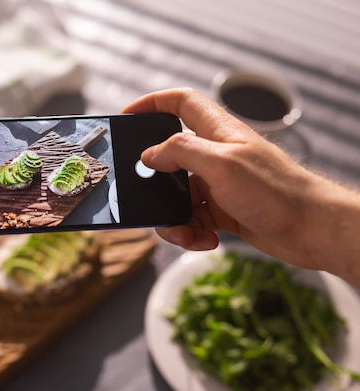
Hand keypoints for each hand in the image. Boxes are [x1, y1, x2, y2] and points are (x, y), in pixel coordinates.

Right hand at [122, 88, 359, 278]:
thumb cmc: (277, 191)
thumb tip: (150, 155)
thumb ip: (182, 151)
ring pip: (178, 195)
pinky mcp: (223, 209)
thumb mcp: (222, 164)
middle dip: (155, 179)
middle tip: (145, 194)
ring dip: (174, 217)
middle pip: (171, 157)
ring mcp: (219, 183)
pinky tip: (204, 239)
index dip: (152, 103)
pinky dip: (192, 232)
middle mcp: (216, 154)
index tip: (128, 116)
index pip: (180, 102)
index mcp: (217, 131)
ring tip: (184, 232)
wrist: (312, 229)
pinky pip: (193, 219)